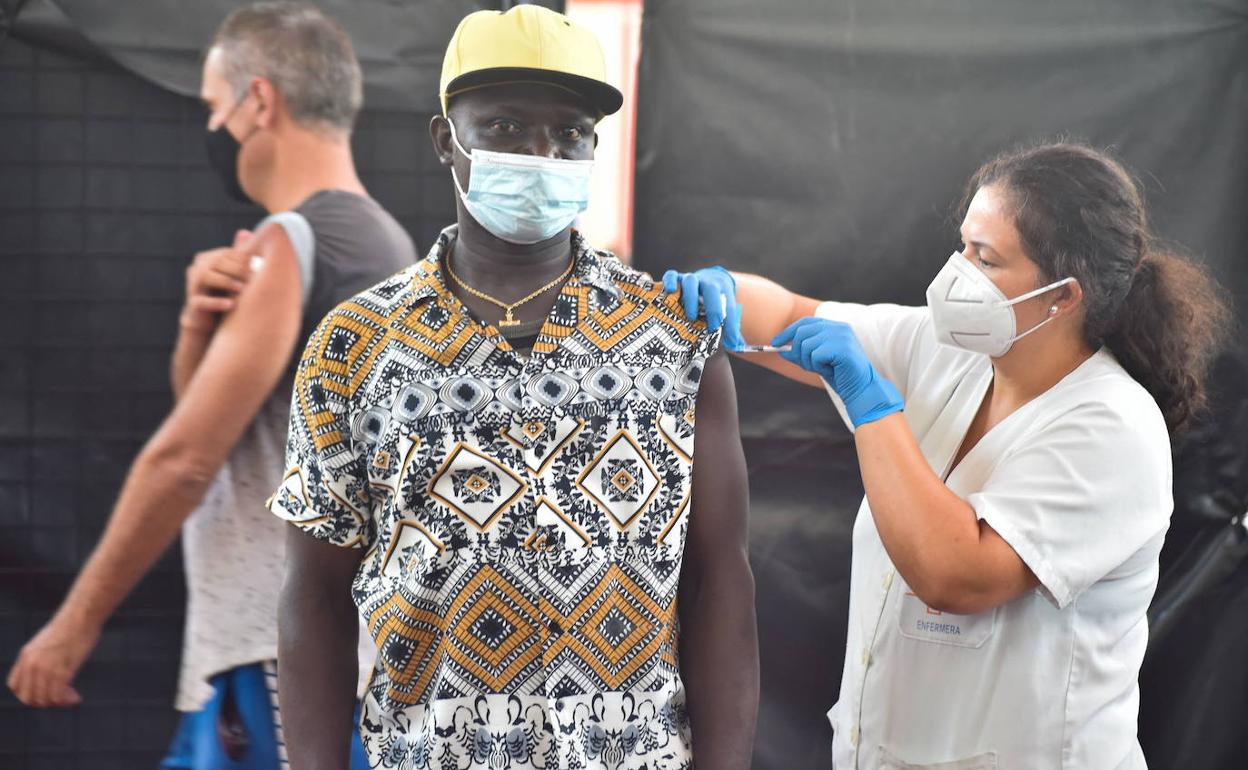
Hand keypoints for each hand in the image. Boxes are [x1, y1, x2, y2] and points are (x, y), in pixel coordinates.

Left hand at [7, 617, 99, 706]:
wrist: (80, 617)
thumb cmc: (70, 627)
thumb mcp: (45, 642)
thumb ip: (39, 657)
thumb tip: (46, 671)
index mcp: (25, 656)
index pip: (15, 687)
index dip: (27, 694)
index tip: (43, 693)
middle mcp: (32, 664)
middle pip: (28, 697)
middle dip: (43, 702)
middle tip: (58, 699)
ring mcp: (46, 668)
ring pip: (43, 699)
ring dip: (58, 703)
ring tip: (70, 698)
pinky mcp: (62, 670)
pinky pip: (58, 695)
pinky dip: (67, 700)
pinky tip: (76, 697)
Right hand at [180, 229, 253, 332]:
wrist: (210, 320)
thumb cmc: (226, 292)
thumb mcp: (234, 274)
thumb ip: (238, 255)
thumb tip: (246, 232)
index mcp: (207, 259)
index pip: (225, 254)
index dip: (242, 259)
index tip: (260, 266)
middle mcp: (197, 269)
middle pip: (215, 263)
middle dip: (236, 270)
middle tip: (254, 278)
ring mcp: (193, 286)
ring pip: (205, 277)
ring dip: (226, 282)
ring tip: (243, 289)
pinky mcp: (192, 304)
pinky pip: (201, 301)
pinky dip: (216, 303)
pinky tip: (231, 305)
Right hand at [661, 267, 745, 348]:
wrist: (710, 278)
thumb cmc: (716, 302)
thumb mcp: (726, 311)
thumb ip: (731, 328)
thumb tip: (736, 346)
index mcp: (723, 290)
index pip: (727, 304)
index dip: (727, 319)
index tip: (718, 329)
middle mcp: (707, 282)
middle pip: (711, 289)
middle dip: (711, 308)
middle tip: (709, 326)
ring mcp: (692, 279)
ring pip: (690, 280)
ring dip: (690, 297)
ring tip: (690, 316)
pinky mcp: (677, 278)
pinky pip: (672, 275)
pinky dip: (670, 281)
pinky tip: (670, 291)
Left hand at [773, 317, 903, 426]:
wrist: (861, 389)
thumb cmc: (840, 376)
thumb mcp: (816, 362)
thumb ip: (801, 354)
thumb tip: (781, 350)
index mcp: (835, 327)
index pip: (806, 322)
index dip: (788, 332)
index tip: (774, 343)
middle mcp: (839, 327)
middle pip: (802, 333)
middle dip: (798, 352)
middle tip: (808, 365)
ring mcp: (841, 336)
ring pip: (806, 345)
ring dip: (810, 362)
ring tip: (824, 368)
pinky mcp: (842, 347)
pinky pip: (815, 355)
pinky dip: (818, 366)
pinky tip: (831, 370)